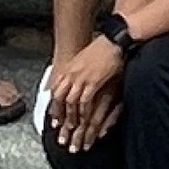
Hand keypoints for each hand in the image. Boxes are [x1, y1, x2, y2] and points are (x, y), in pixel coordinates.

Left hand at [47, 36, 124, 151]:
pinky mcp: (93, 81)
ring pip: (69, 102)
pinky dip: (82, 113)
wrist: (115, 39)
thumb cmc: (104, 47)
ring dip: (70, 117)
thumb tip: (74, 79)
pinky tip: (85, 120)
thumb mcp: (86, 58)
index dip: (53, 105)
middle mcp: (72, 73)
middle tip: (59, 128)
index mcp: (70, 68)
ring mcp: (81, 78)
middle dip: (58, 114)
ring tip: (71, 128)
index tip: (54, 117)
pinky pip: (84, 101)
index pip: (55, 89)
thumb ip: (78, 70)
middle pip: (59, 97)